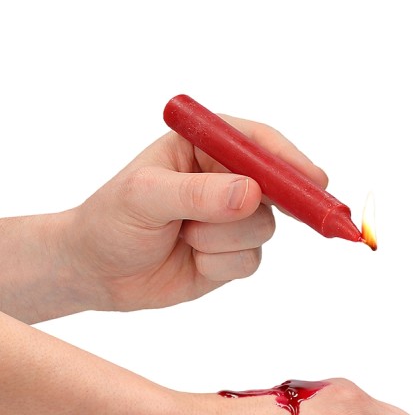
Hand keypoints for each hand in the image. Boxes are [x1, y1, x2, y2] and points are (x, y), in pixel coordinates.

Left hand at [64, 119, 326, 311]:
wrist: (96, 271)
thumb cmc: (111, 221)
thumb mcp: (146, 197)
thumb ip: (198, 193)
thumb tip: (252, 194)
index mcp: (205, 146)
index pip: (258, 144)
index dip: (290, 162)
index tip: (315, 182)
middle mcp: (225, 178)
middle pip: (274, 190)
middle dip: (254, 209)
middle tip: (254, 218)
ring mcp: (230, 218)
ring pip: (263, 230)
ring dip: (224, 240)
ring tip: (185, 238)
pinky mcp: (230, 254)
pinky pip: (249, 261)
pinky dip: (221, 265)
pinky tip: (192, 259)